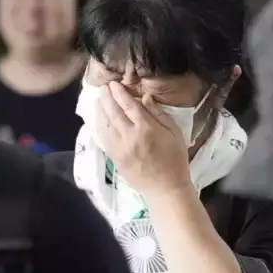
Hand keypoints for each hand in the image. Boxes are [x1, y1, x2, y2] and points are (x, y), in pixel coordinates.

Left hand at [93, 82, 192, 197]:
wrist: (165, 188)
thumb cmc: (174, 160)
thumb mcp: (175, 133)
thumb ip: (159, 114)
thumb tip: (145, 97)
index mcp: (146, 128)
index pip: (129, 106)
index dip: (120, 93)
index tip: (113, 84)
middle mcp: (129, 136)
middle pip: (113, 113)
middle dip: (106, 98)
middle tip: (102, 88)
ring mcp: (118, 147)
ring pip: (104, 125)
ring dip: (100, 110)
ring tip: (97, 100)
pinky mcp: (113, 157)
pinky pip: (102, 138)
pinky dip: (98, 126)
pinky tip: (98, 119)